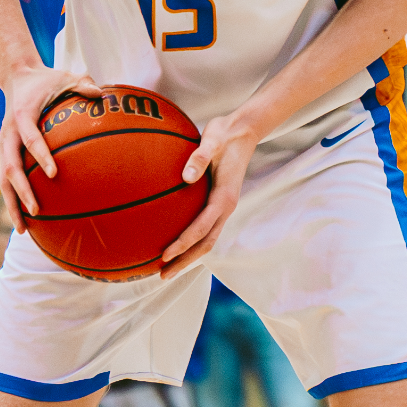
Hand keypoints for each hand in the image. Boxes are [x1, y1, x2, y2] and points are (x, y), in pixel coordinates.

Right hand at [0, 64, 102, 230]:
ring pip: (4, 180)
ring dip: (12, 204)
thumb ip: (81, 85)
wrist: (17, 78)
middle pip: (10, 166)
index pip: (30, 138)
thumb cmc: (46, 80)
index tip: (53, 173)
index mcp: (22, 116)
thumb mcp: (64, 77)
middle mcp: (9, 134)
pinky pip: (8, 180)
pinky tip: (26, 221)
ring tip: (24, 229)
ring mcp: (5, 145)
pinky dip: (14, 200)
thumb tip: (101, 94)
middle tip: (36, 209)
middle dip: (21, 190)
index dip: (40, 155)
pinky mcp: (7, 153)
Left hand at [156, 111, 260, 277]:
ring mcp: (223, 208)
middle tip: (162, 275)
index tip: (164, 255)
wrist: (244, 130)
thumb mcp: (212, 140)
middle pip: (205, 244)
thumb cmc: (225, 134)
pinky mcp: (219, 204)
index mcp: (224, 197)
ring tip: (165, 269)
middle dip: (184, 261)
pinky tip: (173, 243)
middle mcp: (226, 207)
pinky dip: (191, 242)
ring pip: (206, 240)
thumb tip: (186, 177)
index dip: (183, 244)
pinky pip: (205, 229)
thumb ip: (199, 157)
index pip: (201, 228)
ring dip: (188, 256)